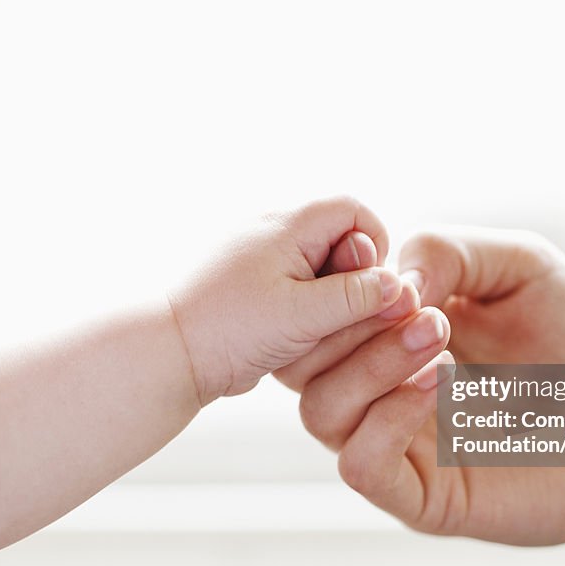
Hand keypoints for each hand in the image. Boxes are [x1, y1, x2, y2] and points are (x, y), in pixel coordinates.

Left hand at [169, 196, 403, 405]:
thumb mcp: (303, 315)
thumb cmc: (228, 328)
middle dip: (352, 280)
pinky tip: (292, 340)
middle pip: (340, 240)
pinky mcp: (253, 287)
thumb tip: (398, 286)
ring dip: (330, 302)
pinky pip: (297, 289)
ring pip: (320, 269)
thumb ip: (356, 297)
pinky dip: (306, 313)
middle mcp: (273, 231)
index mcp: (287, 223)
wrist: (166, 354)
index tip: (371, 291)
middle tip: (340, 320)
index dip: (374, 248)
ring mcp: (261, 258)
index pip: (354, 211)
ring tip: (311, 334)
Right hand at [281, 227, 564, 545]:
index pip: (319, 316)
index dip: (335, 285)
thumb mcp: (521, 265)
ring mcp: (401, 444)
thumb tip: (393, 280)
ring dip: (368, 364)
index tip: (387, 266)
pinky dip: (383, 418)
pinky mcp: (424, 497)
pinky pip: (359, 464)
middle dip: (346, 323)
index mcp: (395, 338)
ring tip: (437, 338)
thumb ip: (451, 248)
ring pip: (320, 411)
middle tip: (418, 303)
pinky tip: (438, 387)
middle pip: (301, 363)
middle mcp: (384, 391)